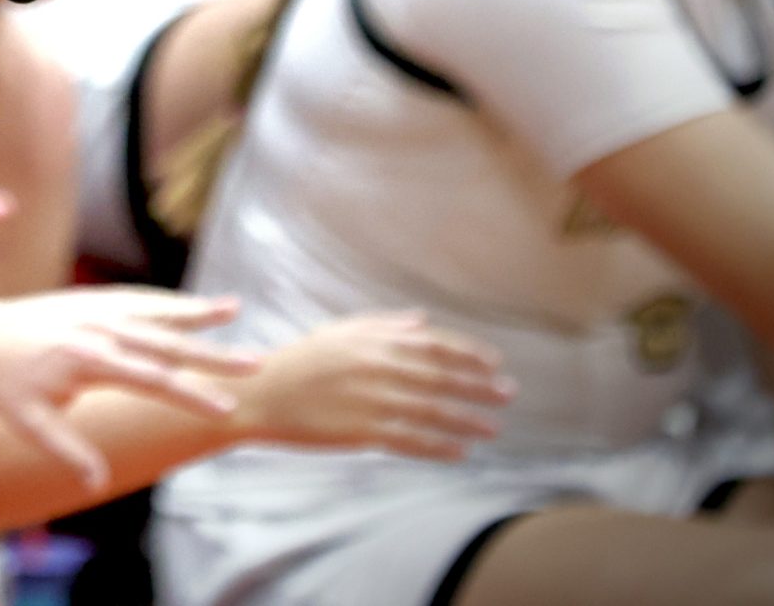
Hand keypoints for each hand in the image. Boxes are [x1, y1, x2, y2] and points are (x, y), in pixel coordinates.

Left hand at [0, 287, 258, 485]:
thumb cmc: (1, 379)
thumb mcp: (28, 421)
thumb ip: (67, 449)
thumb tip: (98, 483)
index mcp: (88, 358)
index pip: (152, 380)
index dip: (192, 395)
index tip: (228, 409)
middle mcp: (99, 327)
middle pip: (167, 342)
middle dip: (213, 354)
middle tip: (257, 363)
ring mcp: (96, 309)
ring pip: (157, 311)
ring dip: (197, 312)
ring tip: (235, 309)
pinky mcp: (93, 300)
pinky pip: (140, 299)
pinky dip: (171, 302)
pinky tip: (198, 307)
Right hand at [231, 311, 510, 460]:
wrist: (264, 393)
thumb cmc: (302, 361)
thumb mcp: (339, 332)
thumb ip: (383, 325)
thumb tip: (423, 320)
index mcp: (374, 340)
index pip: (435, 346)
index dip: (470, 355)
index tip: (496, 366)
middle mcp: (378, 367)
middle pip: (441, 377)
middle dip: (479, 387)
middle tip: (509, 396)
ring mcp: (371, 400)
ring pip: (433, 411)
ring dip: (467, 420)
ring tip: (493, 429)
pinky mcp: (362, 431)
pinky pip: (410, 440)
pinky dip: (438, 447)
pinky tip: (459, 453)